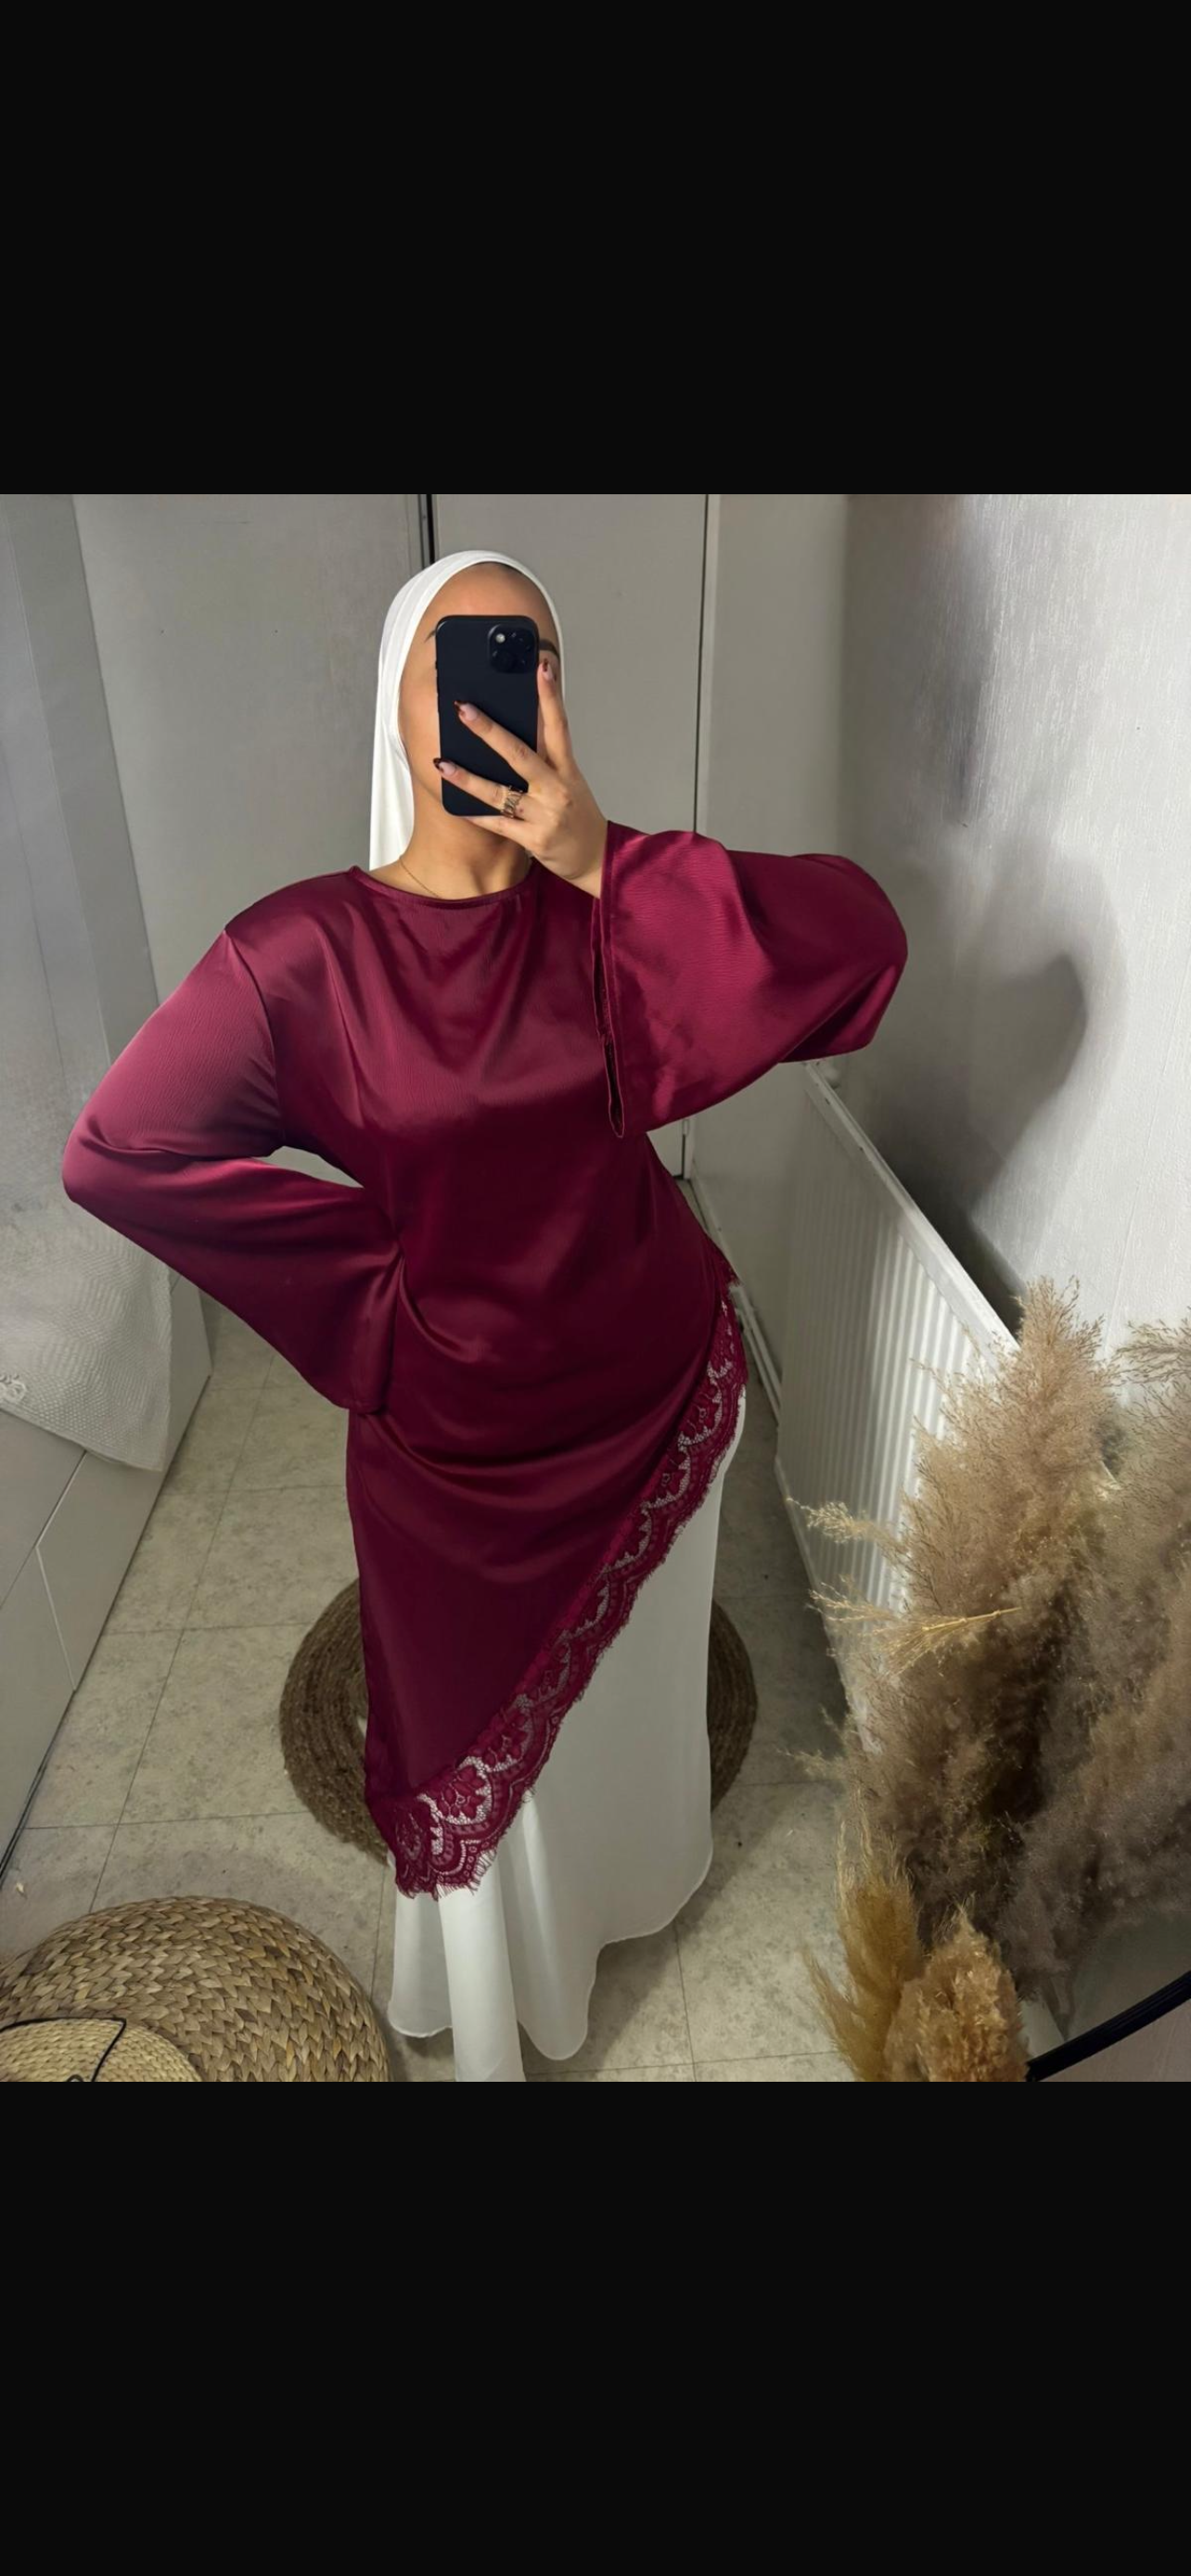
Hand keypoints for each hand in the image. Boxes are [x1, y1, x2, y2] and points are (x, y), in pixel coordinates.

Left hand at [435, 661, 606, 897]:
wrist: (597, 859)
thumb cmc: (578, 818)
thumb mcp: (570, 783)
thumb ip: (546, 760)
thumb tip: (511, 736)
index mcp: (567, 770)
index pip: (558, 726)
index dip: (550, 695)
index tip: (542, 666)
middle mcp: (556, 789)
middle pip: (519, 754)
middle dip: (489, 731)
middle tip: (464, 709)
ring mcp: (544, 815)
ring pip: (499, 793)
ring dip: (468, 778)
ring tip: (441, 763)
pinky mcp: (533, 839)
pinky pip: (497, 824)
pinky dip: (475, 815)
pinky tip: (455, 804)